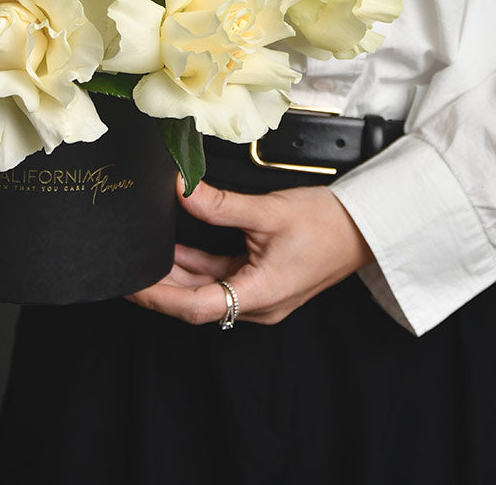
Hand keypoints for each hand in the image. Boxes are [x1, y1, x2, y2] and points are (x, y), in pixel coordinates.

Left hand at [127, 177, 373, 325]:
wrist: (366, 226)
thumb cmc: (327, 222)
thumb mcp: (268, 210)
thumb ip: (218, 204)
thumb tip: (180, 190)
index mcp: (261, 295)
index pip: (195, 307)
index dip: (159, 297)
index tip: (132, 284)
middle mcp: (260, 304)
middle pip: (198, 303)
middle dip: (162, 287)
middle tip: (129, 270)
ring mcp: (263, 295)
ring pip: (210, 291)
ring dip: (179, 275)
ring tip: (147, 256)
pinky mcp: (265, 282)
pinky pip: (224, 279)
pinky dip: (200, 266)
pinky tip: (178, 250)